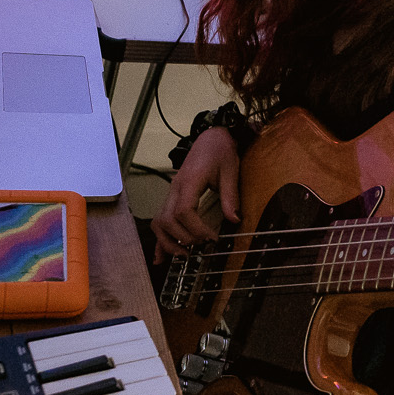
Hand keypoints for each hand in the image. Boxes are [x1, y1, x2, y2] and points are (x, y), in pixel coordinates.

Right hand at [152, 125, 238, 261]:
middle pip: (167, 219)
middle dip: (183, 237)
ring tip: (184, 255)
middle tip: (201, 246)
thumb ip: (230, 196)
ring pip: (159, 222)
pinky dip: (160, 239)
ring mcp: (171, 193)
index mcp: (189, 181)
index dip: (195, 228)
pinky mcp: (172, 197)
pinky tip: (161, 256)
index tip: (211, 238)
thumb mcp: (230, 171)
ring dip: (168, 241)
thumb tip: (234, 220)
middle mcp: (175, 188)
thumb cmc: (220, 151)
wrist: (210, 137)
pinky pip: (160, 220)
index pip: (183, 210)